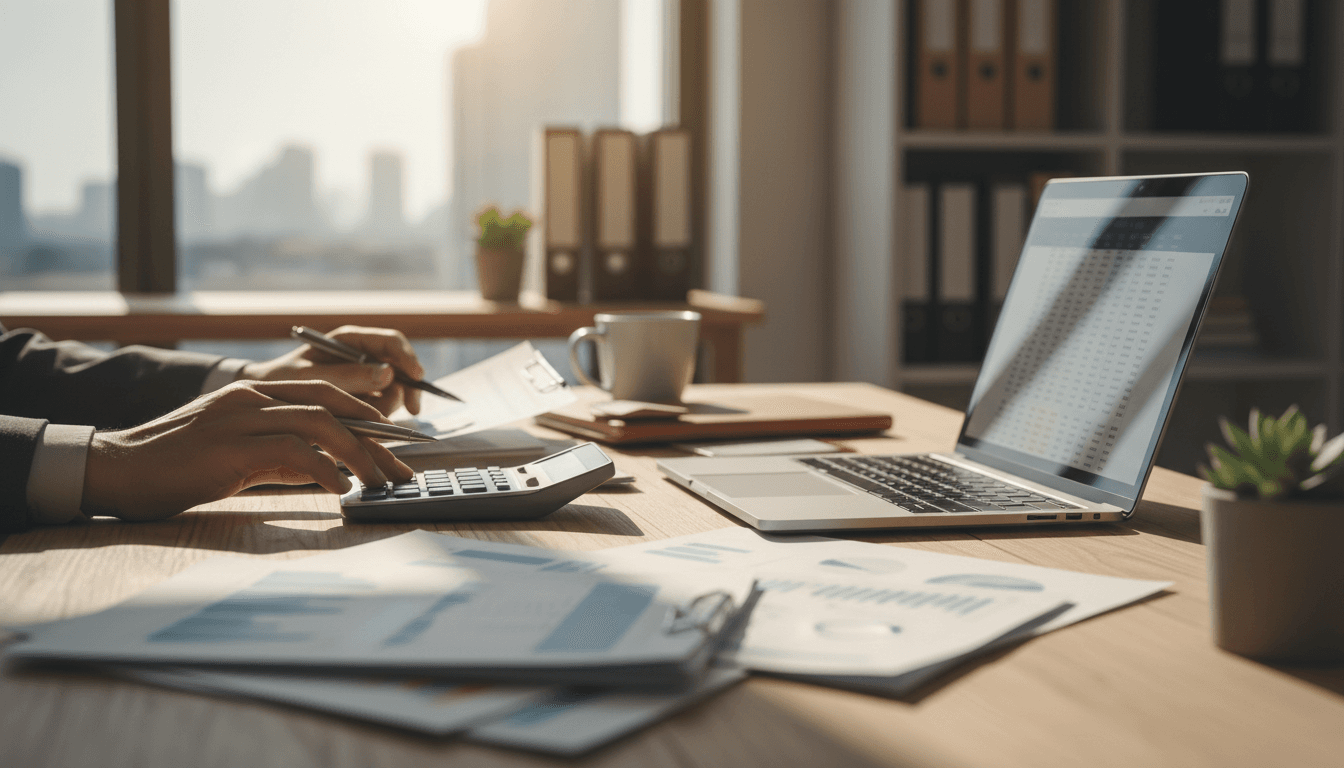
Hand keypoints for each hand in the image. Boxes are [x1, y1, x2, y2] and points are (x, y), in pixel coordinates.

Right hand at [82, 380, 414, 521]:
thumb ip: (281, 456)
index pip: (326, 394)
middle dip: (377, 439)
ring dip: (360, 455)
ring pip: (321, 425)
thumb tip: (328, 472)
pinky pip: (293, 452)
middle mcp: (252, 398)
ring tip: (381, 484)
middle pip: (334, 406)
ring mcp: (241, 418)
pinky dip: (324, 470)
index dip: (367, 416)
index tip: (397, 445)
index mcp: (255, 393)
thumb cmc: (176, 469)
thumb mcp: (238, 455)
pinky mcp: (231, 447)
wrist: (117, 470)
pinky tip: (339, 489)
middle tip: (402, 472)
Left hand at [241, 325, 425, 414]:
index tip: (417, 376)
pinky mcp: (365, 396)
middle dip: (409, 387)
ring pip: (397, 388)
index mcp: (350, 341)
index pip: (391, 341)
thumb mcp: (311, 378)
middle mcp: (363, 356)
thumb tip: (389, 373)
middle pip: (402, 366)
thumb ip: (349, 375)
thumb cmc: (283, 379)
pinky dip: (382, 415)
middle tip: (413, 410)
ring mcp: (366, 376)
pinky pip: (386, 404)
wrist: (264, 399)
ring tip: (368, 417)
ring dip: (391, 404)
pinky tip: (365, 423)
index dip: (408, 357)